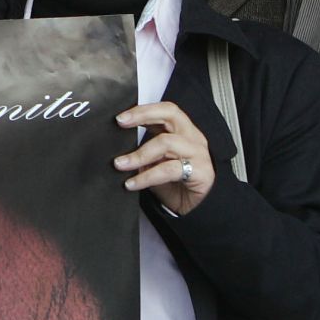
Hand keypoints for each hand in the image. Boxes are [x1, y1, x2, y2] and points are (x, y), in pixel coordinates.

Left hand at [114, 100, 215, 214]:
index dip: (142, 110)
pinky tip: (133, 183)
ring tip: (121, 164)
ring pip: (166, 142)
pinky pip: (169, 169)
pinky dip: (147, 176)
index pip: (164, 110)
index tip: (120, 117)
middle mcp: (192, 137)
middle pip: (170, 114)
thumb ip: (144, 153)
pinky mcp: (201, 171)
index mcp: (182, 131)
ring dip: (139, 154)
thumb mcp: (155, 164)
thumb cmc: (176, 185)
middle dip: (143, 115)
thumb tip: (118, 149)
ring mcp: (198, 153)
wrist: (195, 210)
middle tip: (121, 123)